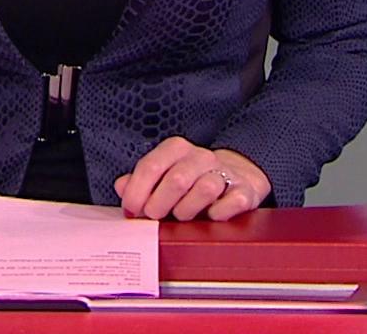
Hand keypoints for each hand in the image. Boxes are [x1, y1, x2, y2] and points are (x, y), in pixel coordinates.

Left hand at [113, 137, 267, 220]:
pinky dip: (218, 213)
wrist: (236, 179)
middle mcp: (201, 157)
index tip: (131, 210)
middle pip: (177, 179)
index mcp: (176, 149)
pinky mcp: (244, 191)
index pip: (152, 166)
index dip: (137, 191)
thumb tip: (121, 187)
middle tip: (154, 217)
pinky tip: (210, 217)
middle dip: (160, 204)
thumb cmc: (191, 182)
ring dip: (187, 209)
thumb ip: (139, 182)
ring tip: (181, 216)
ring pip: (205, 189)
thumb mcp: (163, 177)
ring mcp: (225, 173)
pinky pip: (231, 203)